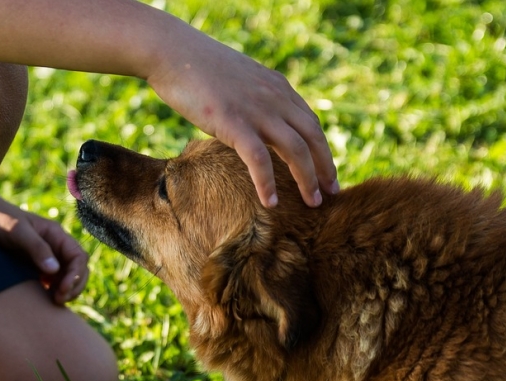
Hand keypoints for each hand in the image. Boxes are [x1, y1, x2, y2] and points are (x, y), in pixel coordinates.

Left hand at [0, 190, 88, 304]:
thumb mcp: (17, 231)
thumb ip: (37, 248)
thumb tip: (54, 270)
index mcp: (56, 235)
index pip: (78, 257)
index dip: (76, 275)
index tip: (63, 289)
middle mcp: (55, 246)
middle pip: (78, 269)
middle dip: (74, 286)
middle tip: (59, 300)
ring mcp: (46, 257)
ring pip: (67, 277)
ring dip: (66, 291)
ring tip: (54, 302)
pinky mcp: (35, 267)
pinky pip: (52, 282)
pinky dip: (53, 291)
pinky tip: (44, 300)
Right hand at [146, 30, 338, 207]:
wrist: (173, 53)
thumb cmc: (197, 69)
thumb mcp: (238, 81)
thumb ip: (254, 99)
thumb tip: (253, 121)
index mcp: (277, 88)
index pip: (310, 122)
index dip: (322, 149)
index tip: (326, 171)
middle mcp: (275, 98)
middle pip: (313, 137)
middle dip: (325, 167)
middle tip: (332, 192)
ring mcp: (257, 110)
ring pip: (296, 150)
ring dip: (307, 179)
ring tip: (313, 203)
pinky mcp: (234, 123)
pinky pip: (259, 159)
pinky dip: (267, 183)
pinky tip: (271, 203)